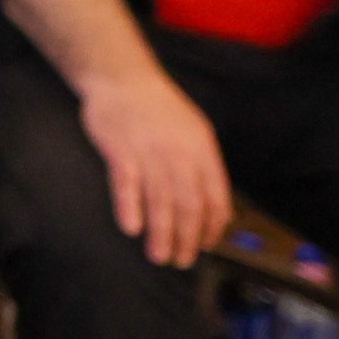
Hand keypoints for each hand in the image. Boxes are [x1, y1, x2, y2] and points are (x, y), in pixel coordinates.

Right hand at [78, 66, 231, 267]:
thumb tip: (219, 209)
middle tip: (181, 261)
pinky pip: (126, 184)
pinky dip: (130, 207)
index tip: (205, 246)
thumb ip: (205, 166)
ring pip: (159, 200)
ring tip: (159, 257)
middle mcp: (178, 154)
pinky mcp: (119, 150)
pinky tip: (131, 229)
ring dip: (161, 233)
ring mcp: (148, 152)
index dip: (212, 226)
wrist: (123, 77)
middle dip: (187, 238)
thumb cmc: (159, 107)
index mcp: (201, 150)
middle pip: (188, 205)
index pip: (214, 197)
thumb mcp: (195, 130)